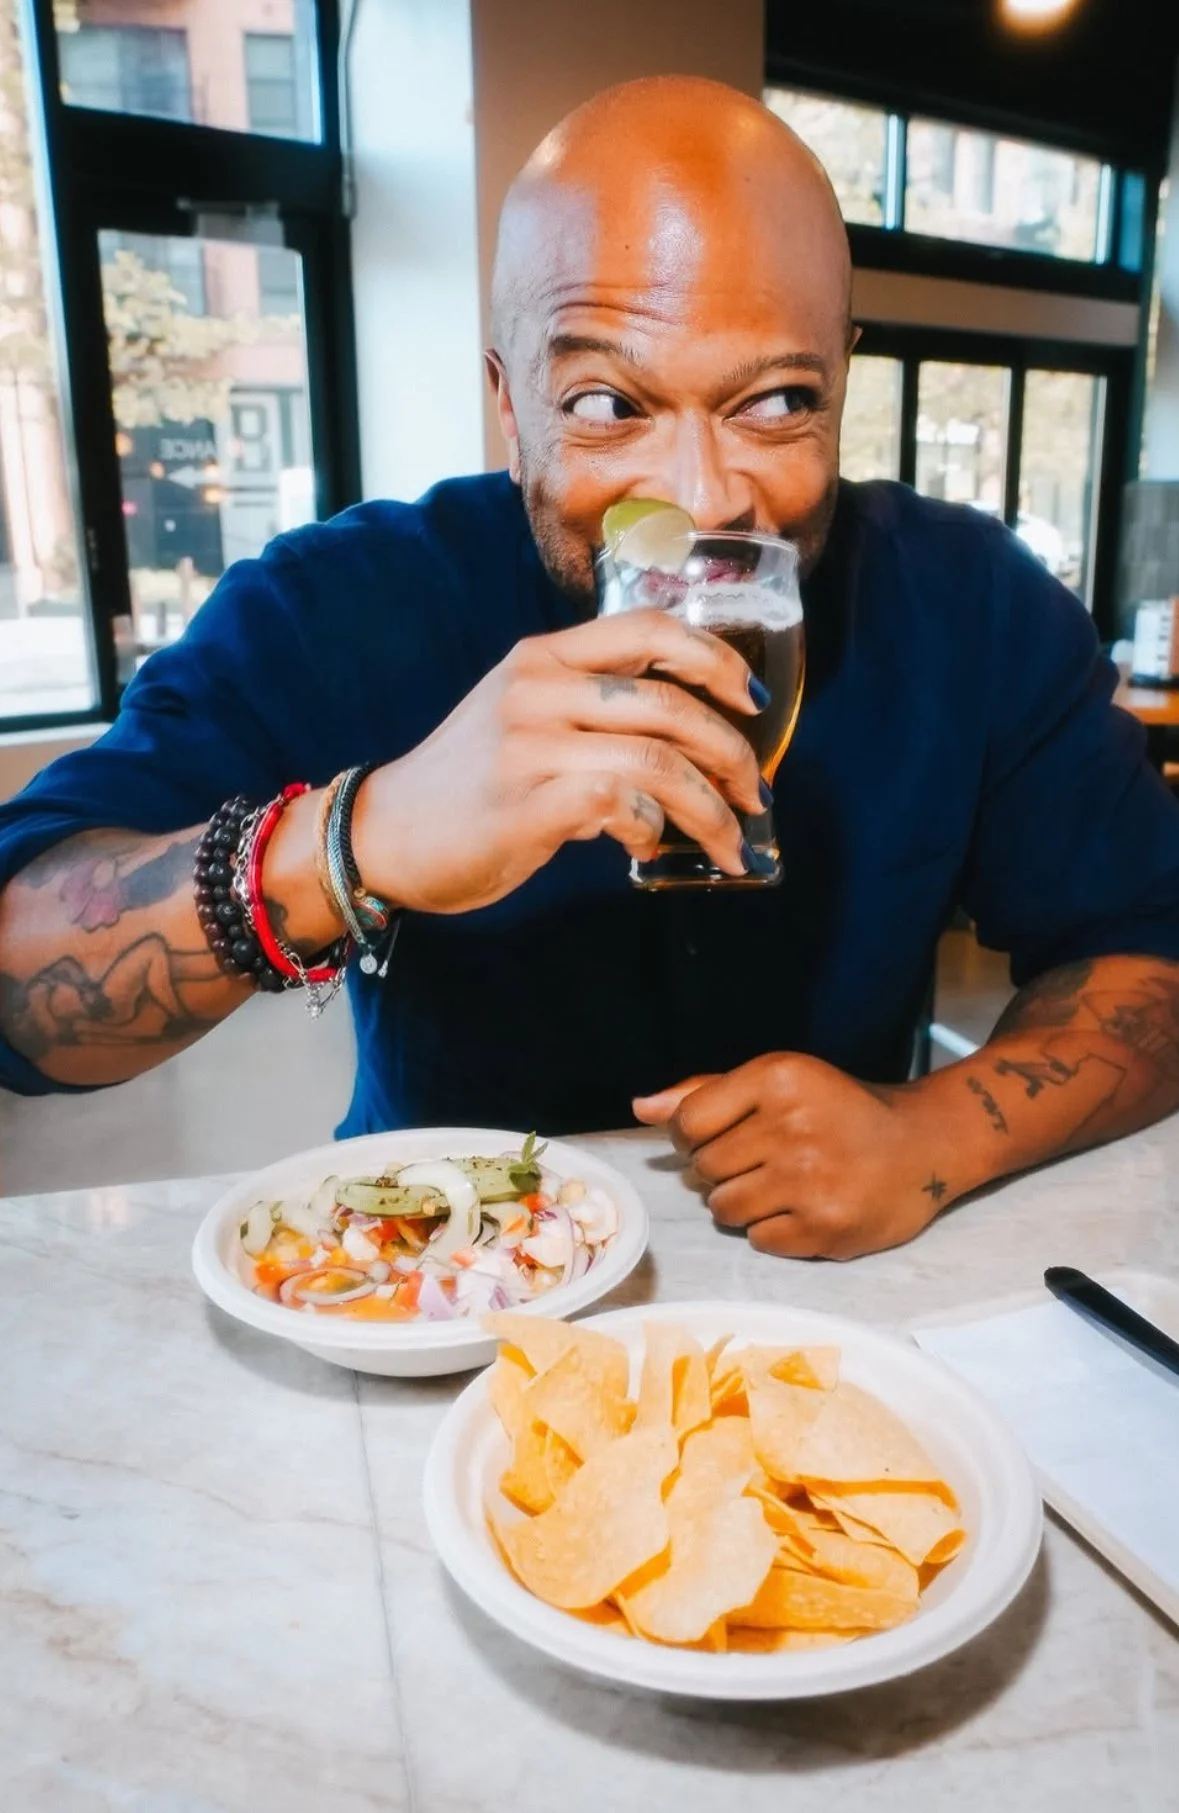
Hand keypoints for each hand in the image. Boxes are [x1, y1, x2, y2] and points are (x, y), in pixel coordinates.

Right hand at [351, 610, 765, 912]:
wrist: (382, 835)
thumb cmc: (465, 787)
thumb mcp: (522, 720)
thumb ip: (590, 711)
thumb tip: (685, 742)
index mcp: (543, 657)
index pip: (649, 628)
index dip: (714, 658)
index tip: (750, 700)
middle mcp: (539, 688)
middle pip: (670, 703)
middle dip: (730, 755)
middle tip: (754, 795)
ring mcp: (531, 743)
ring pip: (658, 760)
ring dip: (709, 809)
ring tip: (728, 843)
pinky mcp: (526, 802)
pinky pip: (623, 804)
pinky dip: (652, 829)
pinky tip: (648, 848)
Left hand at [633, 1054, 953, 1259]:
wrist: (924, 1145)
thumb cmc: (840, 1110)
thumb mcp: (779, 1081)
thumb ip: (705, 1093)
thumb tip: (640, 1108)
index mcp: (777, 1079)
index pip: (688, 1123)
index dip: (692, 1137)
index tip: (719, 1138)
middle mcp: (792, 1126)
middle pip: (705, 1169)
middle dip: (723, 1170)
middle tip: (765, 1162)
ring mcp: (810, 1180)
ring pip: (724, 1209)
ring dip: (742, 1204)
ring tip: (782, 1187)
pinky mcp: (826, 1226)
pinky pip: (759, 1241)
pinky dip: (773, 1231)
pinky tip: (804, 1208)